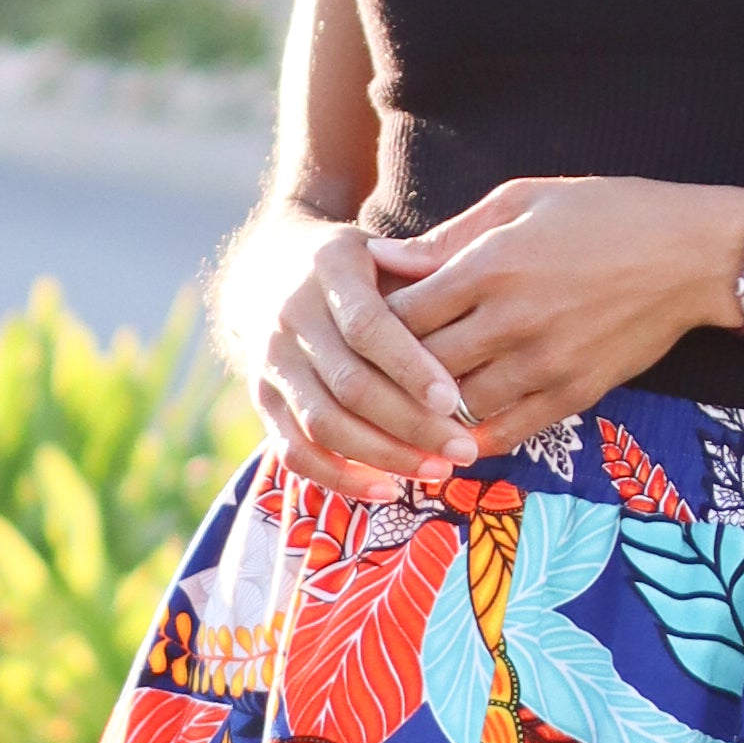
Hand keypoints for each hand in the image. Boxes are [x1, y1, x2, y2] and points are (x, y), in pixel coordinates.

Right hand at [241, 220, 477, 494]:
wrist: (269, 270)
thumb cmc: (357, 268)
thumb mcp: (388, 251)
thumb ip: (428, 273)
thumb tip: (480, 304)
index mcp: (326, 268)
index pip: (367, 326)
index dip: (409, 367)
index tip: (453, 399)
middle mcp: (290, 316)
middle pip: (349, 384)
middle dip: (410, 424)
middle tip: (464, 449)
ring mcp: (271, 362)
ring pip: (323, 423)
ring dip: (383, 455)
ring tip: (438, 470)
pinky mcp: (262, 401)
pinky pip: (295, 452)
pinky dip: (339, 479)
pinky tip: (387, 491)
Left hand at [370, 179, 743, 444]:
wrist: (692, 254)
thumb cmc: (607, 213)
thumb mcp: (523, 199)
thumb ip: (450, 235)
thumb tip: (384, 257)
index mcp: (492, 264)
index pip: (403, 312)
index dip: (375, 322)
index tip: (364, 323)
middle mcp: (513, 319)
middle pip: (421, 365)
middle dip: (391, 372)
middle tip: (373, 372)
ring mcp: (546, 363)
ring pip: (458, 405)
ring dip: (429, 409)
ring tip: (408, 404)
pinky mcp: (575, 393)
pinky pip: (508, 431)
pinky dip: (474, 437)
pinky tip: (455, 433)